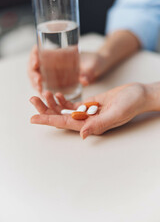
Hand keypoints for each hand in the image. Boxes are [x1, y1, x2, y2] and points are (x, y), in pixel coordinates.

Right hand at [28, 46, 106, 91]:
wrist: (99, 66)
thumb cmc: (96, 61)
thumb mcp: (93, 64)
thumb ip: (89, 71)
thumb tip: (83, 80)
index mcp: (58, 50)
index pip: (38, 50)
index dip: (33, 55)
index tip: (36, 62)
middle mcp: (52, 59)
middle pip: (34, 64)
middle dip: (33, 72)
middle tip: (38, 80)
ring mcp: (52, 70)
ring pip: (37, 74)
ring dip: (35, 82)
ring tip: (40, 89)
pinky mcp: (56, 79)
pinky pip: (44, 83)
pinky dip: (41, 88)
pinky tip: (43, 93)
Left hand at [30, 83, 148, 138]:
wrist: (137, 94)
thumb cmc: (130, 104)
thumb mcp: (116, 113)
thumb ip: (99, 124)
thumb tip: (82, 134)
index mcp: (92, 125)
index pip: (65, 123)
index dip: (48, 120)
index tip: (33, 118)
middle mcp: (87, 120)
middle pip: (61, 116)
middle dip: (46, 109)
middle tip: (33, 99)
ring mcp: (88, 112)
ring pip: (65, 110)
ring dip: (52, 103)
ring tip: (42, 94)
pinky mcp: (90, 104)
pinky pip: (73, 104)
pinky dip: (63, 100)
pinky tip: (56, 94)